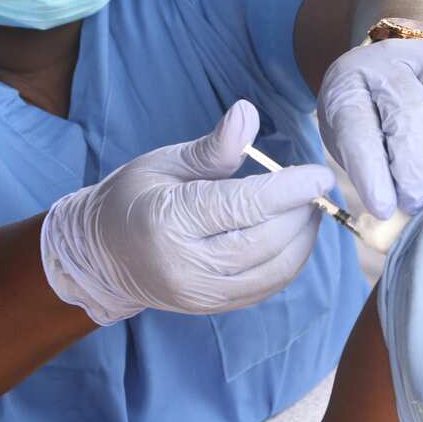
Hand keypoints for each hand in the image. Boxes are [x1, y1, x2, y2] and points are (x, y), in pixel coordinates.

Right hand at [41, 101, 333, 323]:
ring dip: (302, 239)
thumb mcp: (166, 162)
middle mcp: (183, 265)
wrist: (101, 254)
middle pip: (263, 241)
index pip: (242, 206)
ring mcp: (198, 294)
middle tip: (317, 187)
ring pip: (271, 270)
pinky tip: (296, 235)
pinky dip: (290, 261)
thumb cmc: (135, 195)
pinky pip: (265, 287)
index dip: (289, 190)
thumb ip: (213, 146)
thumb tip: (247, 113)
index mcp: (166, 220)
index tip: (321, 174)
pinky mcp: (211, 308)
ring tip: (311, 208)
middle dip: (300, 213)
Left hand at [317, 39, 422, 217]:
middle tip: (418, 201)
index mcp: (350, 83)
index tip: (383, 208)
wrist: (393, 73)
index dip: (370, 170)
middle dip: (414, 163)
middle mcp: (392, 63)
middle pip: (406, 111)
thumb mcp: (352, 142)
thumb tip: (394, 219)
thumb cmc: (371, 119)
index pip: (357, 125)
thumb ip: (370, 172)